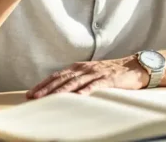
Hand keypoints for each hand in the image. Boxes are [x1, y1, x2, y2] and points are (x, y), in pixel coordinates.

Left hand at [27, 55, 148, 98]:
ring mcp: (96, 73)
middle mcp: (85, 68)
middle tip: (33, 97)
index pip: (57, 75)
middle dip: (46, 88)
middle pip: (62, 78)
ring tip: (49, 97)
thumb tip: (60, 90)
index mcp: (79, 67)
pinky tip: (78, 96)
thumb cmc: (112, 73)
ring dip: (61, 90)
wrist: (134, 67)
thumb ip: (77, 80)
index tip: (31, 93)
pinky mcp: (108, 79)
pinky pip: (95, 85)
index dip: (43, 84)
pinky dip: (86, 90)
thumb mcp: (91, 74)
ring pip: (75, 82)